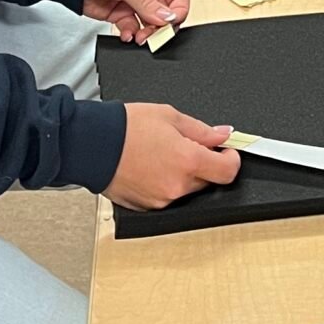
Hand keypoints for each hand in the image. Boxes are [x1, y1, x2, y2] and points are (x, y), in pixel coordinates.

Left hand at [83, 0, 189, 43]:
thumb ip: (147, 2)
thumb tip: (168, 18)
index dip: (178, 12)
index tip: (170, 25)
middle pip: (167, 13)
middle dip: (161, 26)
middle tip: (152, 35)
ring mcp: (136, 1)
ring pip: (151, 24)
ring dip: (147, 33)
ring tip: (138, 36)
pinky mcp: (122, 13)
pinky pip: (134, 28)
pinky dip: (131, 34)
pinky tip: (126, 34)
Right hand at [106, 105, 239, 209]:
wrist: (91, 143)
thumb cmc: (125, 127)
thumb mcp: (170, 116)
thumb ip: (201, 130)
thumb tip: (222, 135)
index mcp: (187, 161)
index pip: (228, 172)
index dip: (232, 160)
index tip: (227, 151)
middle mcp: (177, 186)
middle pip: (207, 180)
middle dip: (203, 163)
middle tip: (186, 144)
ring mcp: (161, 200)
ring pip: (187, 189)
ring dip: (183, 174)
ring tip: (162, 153)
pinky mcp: (146, 207)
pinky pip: (166, 196)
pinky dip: (165, 183)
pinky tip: (151, 166)